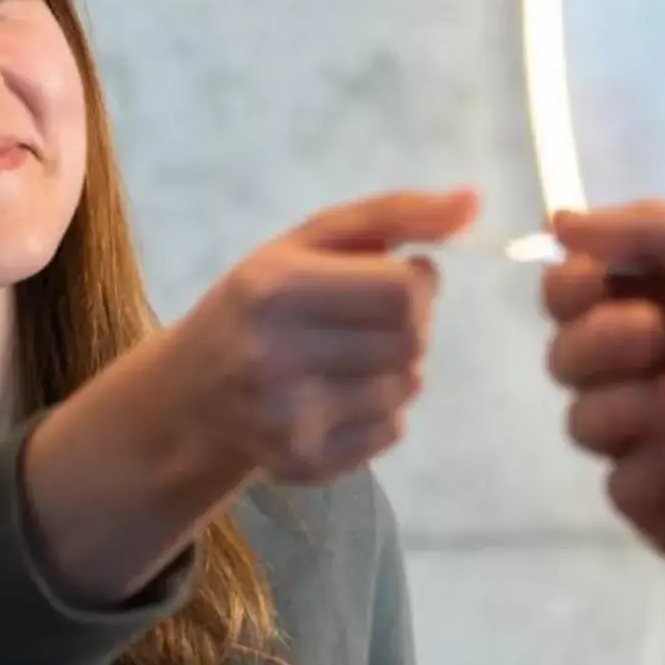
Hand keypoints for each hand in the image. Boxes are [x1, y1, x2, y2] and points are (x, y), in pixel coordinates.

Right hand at [23, 188, 474, 605]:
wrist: (190, 392)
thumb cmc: (266, 299)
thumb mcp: (315, 240)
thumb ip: (398, 214)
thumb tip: (475, 201)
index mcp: (272, 289)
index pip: (405, 292)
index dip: (418, 283)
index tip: (396, 278)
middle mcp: (271, 357)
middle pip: (412, 342)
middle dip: (410, 325)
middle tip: (370, 320)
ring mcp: (285, 419)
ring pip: (408, 387)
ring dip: (397, 367)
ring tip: (347, 357)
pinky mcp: (302, 464)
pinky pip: (393, 431)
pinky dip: (382, 411)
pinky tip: (337, 396)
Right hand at [542, 202, 664, 571]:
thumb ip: (651, 231)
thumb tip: (557, 219)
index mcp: (664, 310)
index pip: (571, 297)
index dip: (567, 287)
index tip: (591, 279)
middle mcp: (650, 376)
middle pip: (564, 357)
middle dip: (599, 341)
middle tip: (657, 336)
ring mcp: (656, 447)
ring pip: (583, 422)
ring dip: (637, 403)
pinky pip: (623, 485)